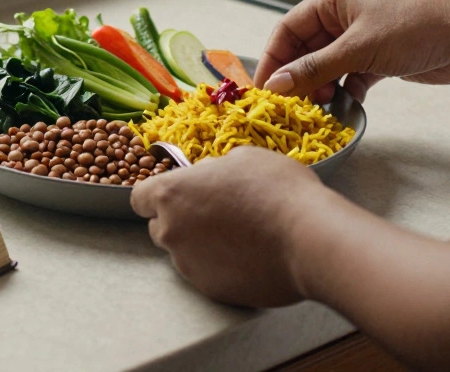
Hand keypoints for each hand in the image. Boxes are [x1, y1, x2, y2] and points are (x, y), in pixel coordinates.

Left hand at [129, 146, 324, 307]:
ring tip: (239, 236)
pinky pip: (207, 275)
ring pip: (183, 253)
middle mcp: (172, 231)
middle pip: (160, 228)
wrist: (309, 238)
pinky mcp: (210, 290)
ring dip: (201, 246)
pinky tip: (249, 256)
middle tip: (214, 214)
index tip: (177, 196)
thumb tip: (208, 176)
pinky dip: (220, 267)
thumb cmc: (277, 191)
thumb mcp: (243, 158)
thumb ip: (213, 170)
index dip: (158, 196)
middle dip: (179, 221)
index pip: (140, 198)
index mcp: (172, 194)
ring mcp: (189, 265)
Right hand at [253, 0, 449, 101]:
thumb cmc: (416, 29)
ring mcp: (360, 37)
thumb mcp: (358, 49)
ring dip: (319, 87)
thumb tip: (277, 84)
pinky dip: (343, 92)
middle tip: (289, 103)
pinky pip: (347, 77)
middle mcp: (343, 15)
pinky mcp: (377, 58)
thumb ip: (314, 68)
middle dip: (296, 76)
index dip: (272, 58)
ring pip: (325, 66)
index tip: (263, 87)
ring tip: (318, 107)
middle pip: (304, 49)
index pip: (288, 28)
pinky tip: (343, 107)